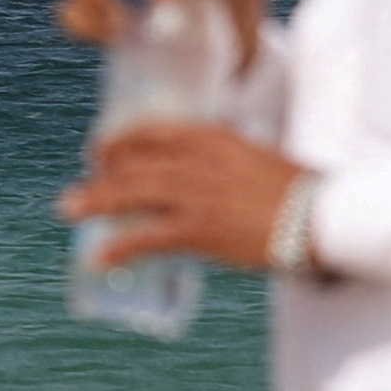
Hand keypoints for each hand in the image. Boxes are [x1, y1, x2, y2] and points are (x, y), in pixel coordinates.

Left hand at [60, 119, 301, 269]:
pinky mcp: (198, 229)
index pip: (152, 131)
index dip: (121, 141)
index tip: (105, 151)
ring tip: (68, 210)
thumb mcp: (255, 159)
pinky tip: (98, 259)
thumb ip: (225, 161)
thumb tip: (203, 175)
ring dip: (94, 200)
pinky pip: (146, 237)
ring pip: (129, 193)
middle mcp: (197, 159)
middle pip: (133, 161)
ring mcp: (195, 194)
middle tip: (81, 184)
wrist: (323, 218)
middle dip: (101, 171)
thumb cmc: (298, 193)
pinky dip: (118, 248)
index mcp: (212, 137)